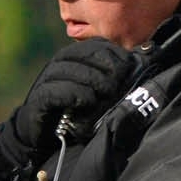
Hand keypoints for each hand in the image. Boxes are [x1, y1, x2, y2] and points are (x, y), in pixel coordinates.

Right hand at [4, 39, 134, 156]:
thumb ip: (110, 79)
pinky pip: (56, 91)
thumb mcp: (94, 92)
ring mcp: (47, 80)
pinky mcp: (39, 98)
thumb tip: (140, 67)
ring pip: (71, 70)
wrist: (42, 135)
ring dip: (93, 80)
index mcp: (73, 58)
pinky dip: (75, 94)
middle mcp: (59, 64)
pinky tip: (89, 101)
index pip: (95, 45)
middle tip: (121, 81)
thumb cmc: (74, 112)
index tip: (130, 67)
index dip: (114, 53)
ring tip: (108, 92)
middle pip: (84, 55)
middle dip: (106, 67)